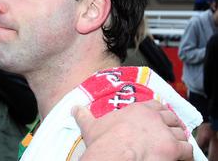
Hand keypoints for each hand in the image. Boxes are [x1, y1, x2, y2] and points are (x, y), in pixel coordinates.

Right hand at [73, 100, 192, 160]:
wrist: (115, 156)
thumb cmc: (105, 142)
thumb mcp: (91, 126)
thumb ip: (84, 115)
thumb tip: (74, 108)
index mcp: (137, 110)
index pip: (156, 105)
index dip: (159, 112)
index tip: (159, 116)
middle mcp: (154, 118)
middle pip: (171, 118)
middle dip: (172, 125)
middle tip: (169, 132)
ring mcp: (165, 132)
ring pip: (181, 133)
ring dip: (179, 139)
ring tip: (176, 146)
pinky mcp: (173, 148)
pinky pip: (187, 149)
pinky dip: (185, 154)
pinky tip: (181, 158)